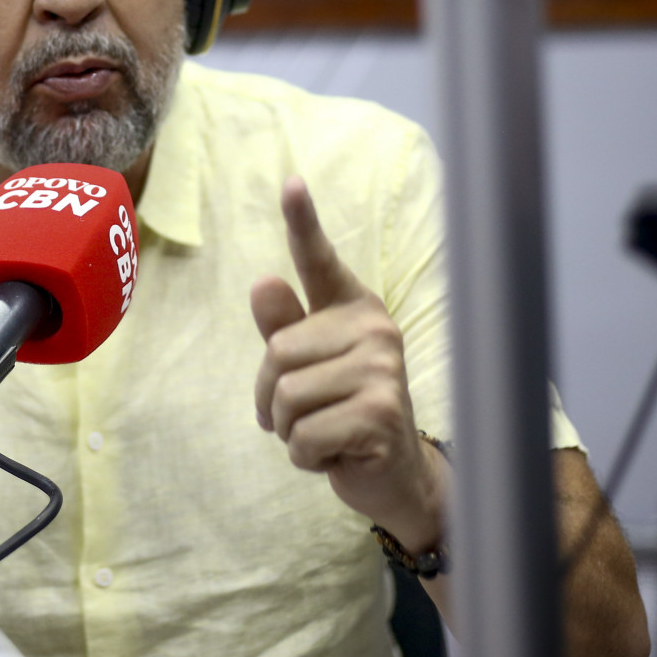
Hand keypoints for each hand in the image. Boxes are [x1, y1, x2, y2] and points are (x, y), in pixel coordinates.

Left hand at [251, 176, 442, 552]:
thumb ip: (285, 328)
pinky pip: (303, 435)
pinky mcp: (379, 413)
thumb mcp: (307, 368)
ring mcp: (382, 370)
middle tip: (305, 415)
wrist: (393, 475)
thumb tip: (263, 282)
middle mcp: (374, 329)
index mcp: (354, 309)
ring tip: (323, 432)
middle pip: (277, 352)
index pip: (320, 261)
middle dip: (273, 398)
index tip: (291, 182)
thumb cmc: (343, 412)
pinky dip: (305, 456)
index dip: (304, 222)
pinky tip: (336, 453)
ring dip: (289, 430)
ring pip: (286, 396)